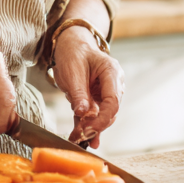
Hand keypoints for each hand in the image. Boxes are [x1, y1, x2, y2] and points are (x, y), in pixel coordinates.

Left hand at [50, 28, 123, 148]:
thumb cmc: (73, 51)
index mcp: (112, 73)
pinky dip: (85, 124)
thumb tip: (84, 115)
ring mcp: (105, 92)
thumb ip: (79, 93)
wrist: (70, 43)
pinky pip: (92, 114)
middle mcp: (113, 84)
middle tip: (80, 136)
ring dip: (90, 128)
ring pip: (101, 115)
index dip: (103, 118)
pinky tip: (80, 137)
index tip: (90, 129)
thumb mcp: (73, 71)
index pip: (113, 101)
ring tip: (77, 139)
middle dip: (96, 126)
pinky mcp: (95, 98)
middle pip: (109, 111)